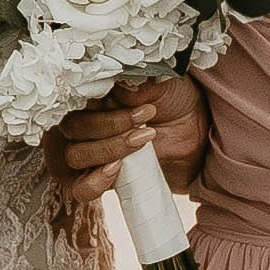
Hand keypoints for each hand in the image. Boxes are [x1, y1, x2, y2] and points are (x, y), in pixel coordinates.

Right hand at [48, 74, 205, 192]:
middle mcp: (83, 121)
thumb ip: (137, 82)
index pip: (71, 96)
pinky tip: (116, 168)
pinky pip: (80, 188)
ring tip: (142, 139)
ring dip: (107, 149)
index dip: (93, 99)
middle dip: (107, 125)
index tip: (123, 97)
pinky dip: (95, 181)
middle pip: (72, 127)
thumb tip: (120, 83)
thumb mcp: (161, 83)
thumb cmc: (174, 101)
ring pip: (75, 155)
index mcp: (90, 93)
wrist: (197, 135)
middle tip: (143, 117)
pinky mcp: (97, 178)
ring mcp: (87, 152)